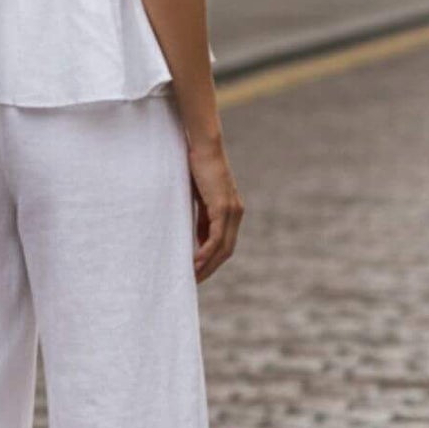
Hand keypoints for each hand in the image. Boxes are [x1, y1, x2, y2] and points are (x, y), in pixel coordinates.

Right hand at [188, 137, 243, 281]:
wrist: (204, 146)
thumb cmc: (198, 167)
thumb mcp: (200, 197)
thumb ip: (202, 217)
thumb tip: (197, 237)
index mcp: (232, 211)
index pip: (225, 243)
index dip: (213, 260)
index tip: (198, 272)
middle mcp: (236, 213)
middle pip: (227, 250)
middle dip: (211, 268)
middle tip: (194, 281)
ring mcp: (231, 211)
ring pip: (223, 247)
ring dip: (208, 265)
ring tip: (193, 277)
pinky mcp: (223, 207)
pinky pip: (216, 237)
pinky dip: (206, 252)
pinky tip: (195, 262)